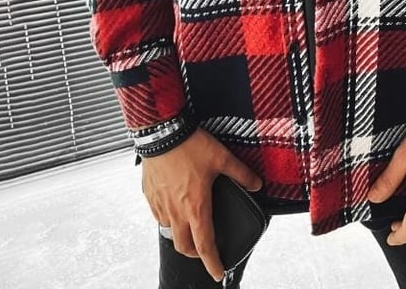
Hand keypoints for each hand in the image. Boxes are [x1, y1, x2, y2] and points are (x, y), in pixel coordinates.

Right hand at [141, 127, 262, 281]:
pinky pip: (158, 215)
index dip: (213, 263)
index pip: (205, 245)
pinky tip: (175, 207)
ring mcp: (160, 204)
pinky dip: (168, 218)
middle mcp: (176, 211)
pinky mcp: (150, 195)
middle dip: (196, 254)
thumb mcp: (222, 158)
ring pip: (169, 231)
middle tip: (205, 250)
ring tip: (191, 227)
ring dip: (181, 235)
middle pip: (184, 246)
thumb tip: (256, 184)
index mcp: (196, 206)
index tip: (218, 273)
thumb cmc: (190, 145)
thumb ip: (241, 173)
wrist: (161, 132)